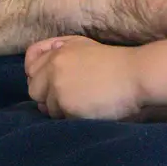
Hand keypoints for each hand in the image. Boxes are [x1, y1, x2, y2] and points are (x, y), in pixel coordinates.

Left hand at [25, 36, 144, 119]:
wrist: (136, 76)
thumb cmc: (115, 62)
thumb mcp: (84, 45)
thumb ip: (60, 50)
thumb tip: (42, 63)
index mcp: (57, 53)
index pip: (30, 66)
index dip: (37, 76)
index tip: (48, 83)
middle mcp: (53, 69)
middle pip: (33, 90)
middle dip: (46, 95)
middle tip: (68, 97)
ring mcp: (59, 88)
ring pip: (47, 108)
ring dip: (61, 109)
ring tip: (84, 102)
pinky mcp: (68, 107)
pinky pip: (61, 119)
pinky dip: (72, 118)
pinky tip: (89, 110)